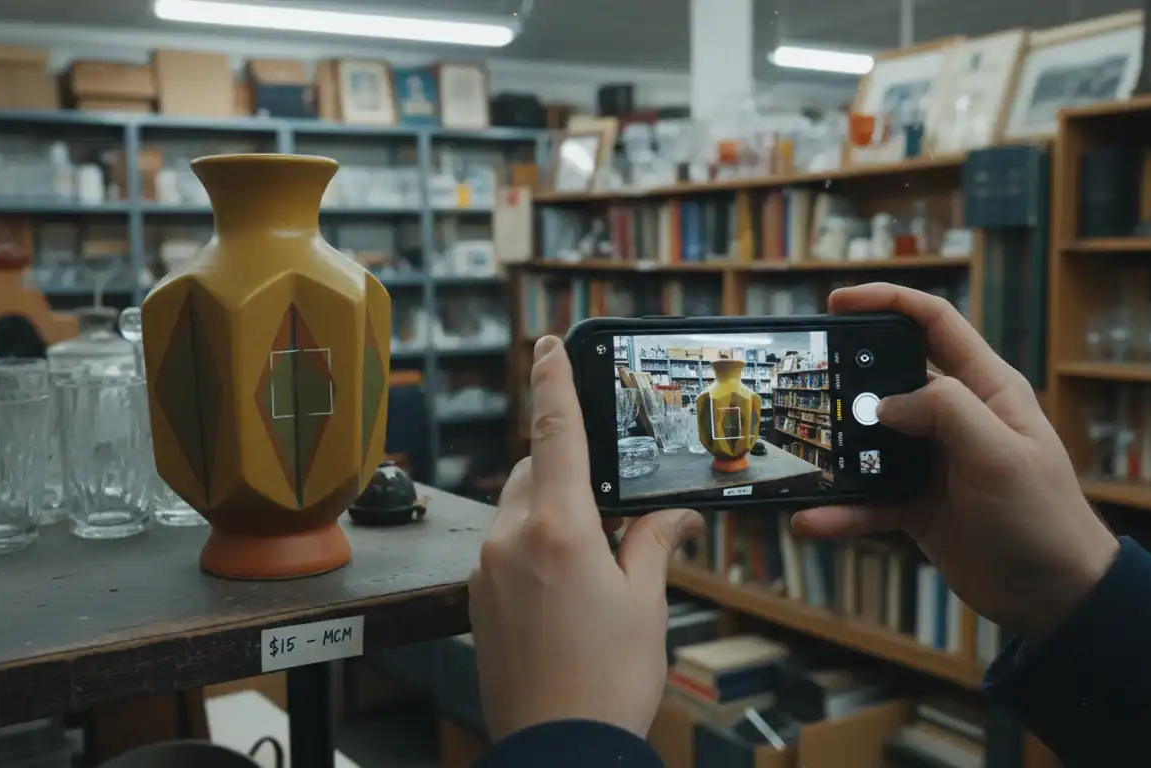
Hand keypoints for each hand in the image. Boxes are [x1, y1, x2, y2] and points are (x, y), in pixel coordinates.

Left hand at [469, 336, 704, 740]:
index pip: (555, 432)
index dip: (555, 379)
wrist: (557, 747)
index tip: (548, 344)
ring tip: (591, 559)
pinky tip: (562, 586)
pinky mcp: (476, 599)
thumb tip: (674, 516)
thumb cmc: (606, 681)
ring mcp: (486, 570)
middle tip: (608, 505)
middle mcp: (510, 539)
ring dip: (548, 511)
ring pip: (515, 510)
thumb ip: (653, 543)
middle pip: (533, 471)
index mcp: (558, 528)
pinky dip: (530, 546)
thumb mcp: (645, 604)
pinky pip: (502, 548)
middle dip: (566, 471)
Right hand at [793, 283, 1118, 643]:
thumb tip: (885, 402)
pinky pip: (865, 499)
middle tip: (809, 381)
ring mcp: (930, 460)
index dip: (887, 302)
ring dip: (835, 451)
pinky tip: (812, 519)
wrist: (1052, 594)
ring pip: (869, 442)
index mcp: (985, 389)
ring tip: (803, 455)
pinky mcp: (914, 503)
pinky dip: (839, 509)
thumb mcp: (1001, 455)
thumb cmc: (1043, 518)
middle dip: (847, 377)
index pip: (933, 324)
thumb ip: (947, 413)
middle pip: (889, 378)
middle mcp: (954, 417)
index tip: (838, 301)